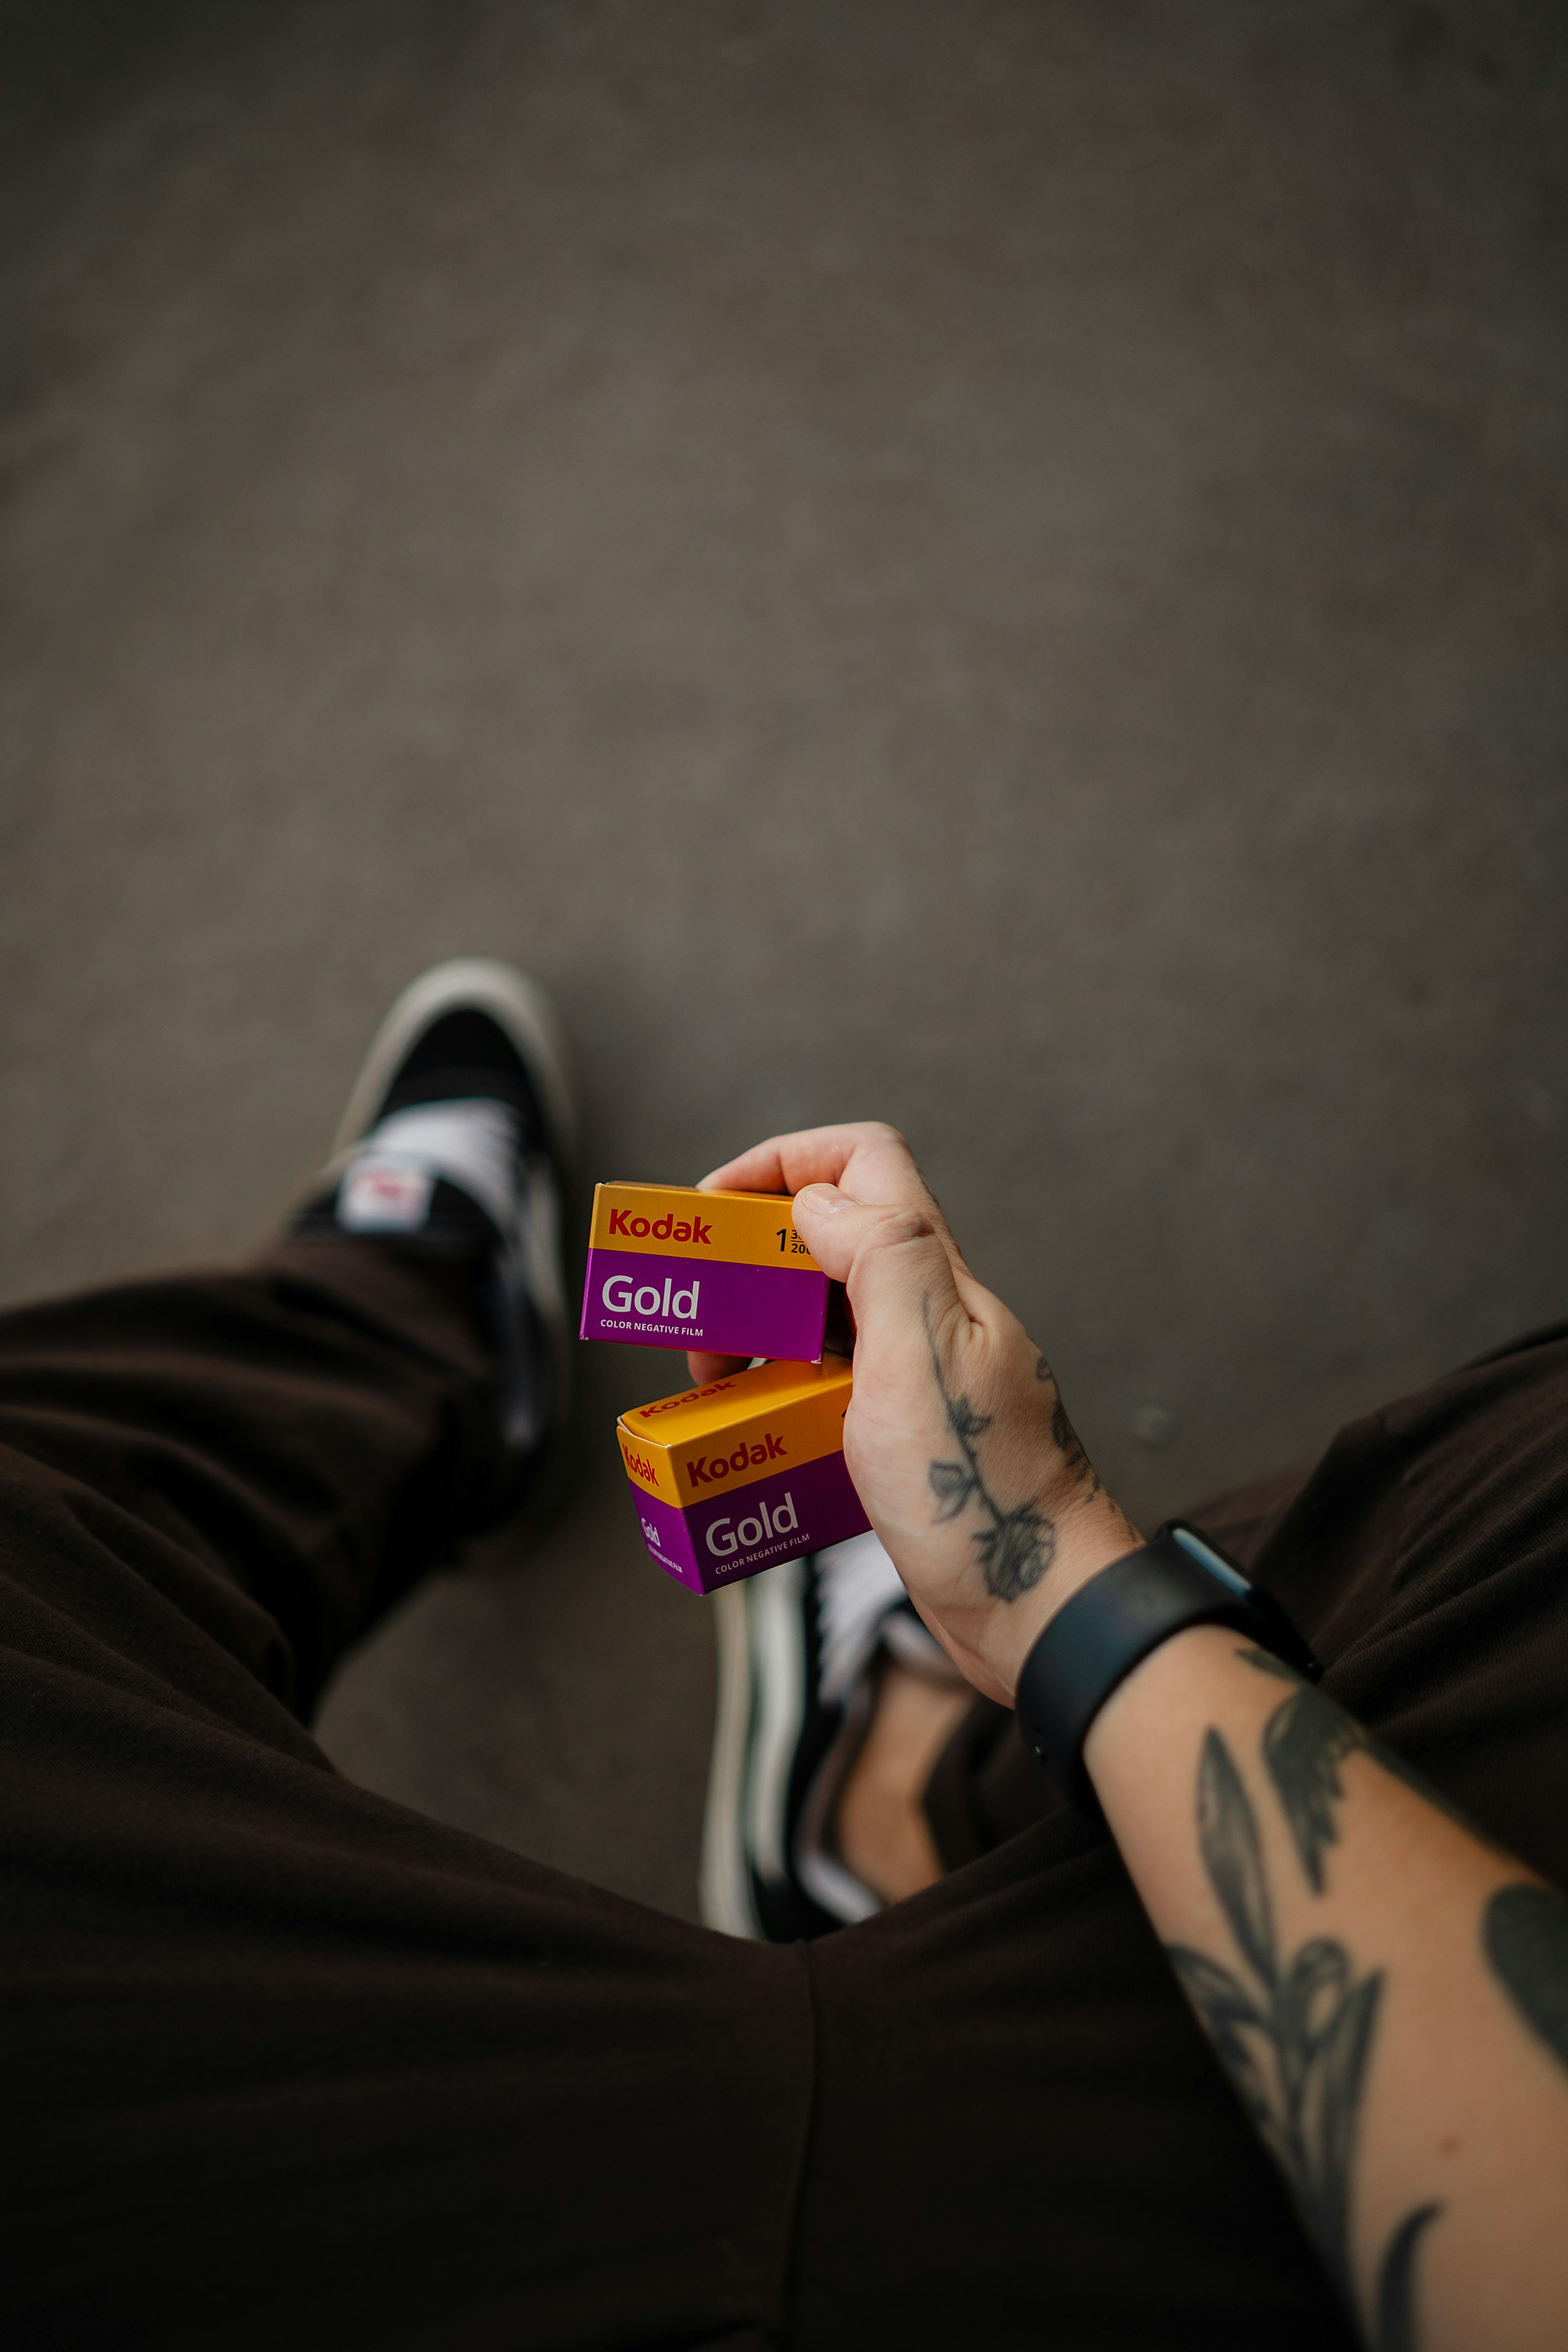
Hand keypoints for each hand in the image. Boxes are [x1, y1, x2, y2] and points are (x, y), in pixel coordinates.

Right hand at [691, 1123, 1138, 1703]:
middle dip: (752, 1260)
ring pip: (825, 1315)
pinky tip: (755, 1429)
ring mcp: (921, 1378)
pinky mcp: (906, 1437)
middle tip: (703, 1319)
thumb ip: (881, 1260)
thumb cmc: (988, 1495)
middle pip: (833, 1237)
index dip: (784, 1162)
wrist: (1044, 1612)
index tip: (715, 1206)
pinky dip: (780, 1393)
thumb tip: (821, 1199)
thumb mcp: (922, 1360)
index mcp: (938, 1282)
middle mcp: (933, 1317)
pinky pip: (830, 1387)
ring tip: (714, 1378)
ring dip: (759, 1330)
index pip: (866, 1165)